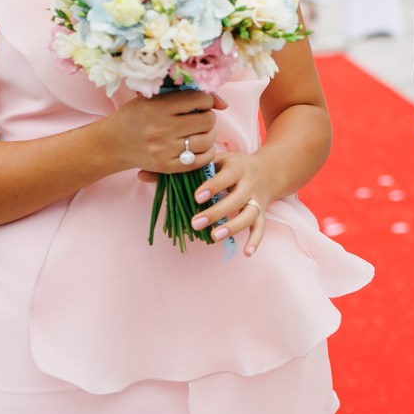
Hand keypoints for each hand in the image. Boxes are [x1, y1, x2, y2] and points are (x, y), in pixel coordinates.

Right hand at [104, 89, 223, 176]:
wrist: (112, 143)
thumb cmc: (136, 116)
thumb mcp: (154, 98)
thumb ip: (187, 95)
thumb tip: (223, 104)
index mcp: (158, 106)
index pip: (200, 99)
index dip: (205, 100)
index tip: (198, 103)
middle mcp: (161, 128)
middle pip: (207, 120)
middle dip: (207, 117)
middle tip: (198, 119)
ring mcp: (164, 149)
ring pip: (207, 140)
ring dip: (208, 135)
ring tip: (198, 133)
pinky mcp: (166, 166)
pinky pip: (201, 160)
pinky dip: (206, 153)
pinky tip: (197, 147)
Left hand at [189, 140, 275, 256]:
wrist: (270, 169)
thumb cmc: (233, 165)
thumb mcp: (213, 160)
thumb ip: (182, 169)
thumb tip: (143, 175)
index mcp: (237, 168)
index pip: (227, 176)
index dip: (213, 186)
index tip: (197, 197)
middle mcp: (249, 184)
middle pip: (236, 199)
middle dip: (217, 212)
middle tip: (195, 223)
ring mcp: (256, 200)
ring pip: (249, 214)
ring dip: (233, 227)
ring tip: (214, 237)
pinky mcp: (261, 212)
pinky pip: (260, 227)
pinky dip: (255, 240)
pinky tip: (246, 253)